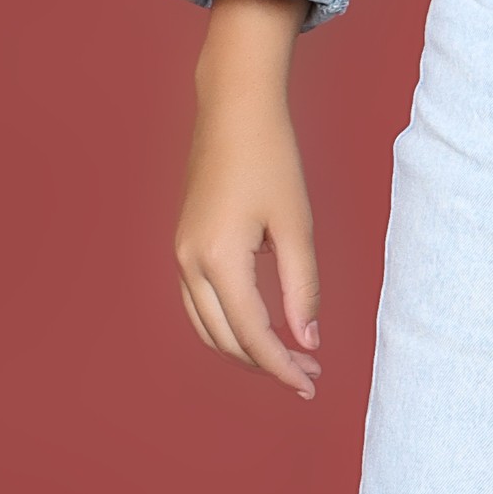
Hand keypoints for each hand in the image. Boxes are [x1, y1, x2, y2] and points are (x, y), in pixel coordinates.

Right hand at [174, 0, 322, 397]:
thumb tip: (308, 339)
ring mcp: (181, 255)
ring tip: (289, 358)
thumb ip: (302, 287)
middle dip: (266, 364)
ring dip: (245, 349)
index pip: (252, 334)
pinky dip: (228, 325)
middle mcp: (190, 263)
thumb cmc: (271, 158)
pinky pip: (200, 304)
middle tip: (310, 375)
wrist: (233, 109)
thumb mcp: (296, 225)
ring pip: (207, 326)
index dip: (282, 366)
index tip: (311, 384)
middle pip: (225, 339)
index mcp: (219, 258)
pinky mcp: (184, 245)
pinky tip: (261, 327)